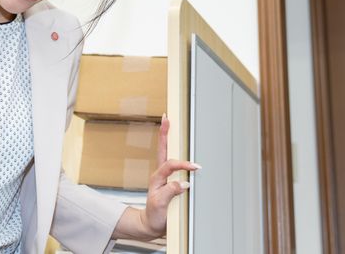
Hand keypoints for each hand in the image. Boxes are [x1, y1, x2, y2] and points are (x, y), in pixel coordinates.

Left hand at [112, 114, 199, 239]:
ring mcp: (164, 177)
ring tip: (168, 123)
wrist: (150, 225)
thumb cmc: (154, 215)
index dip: (183, 165)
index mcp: (157, 178)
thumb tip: (183, 183)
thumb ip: (170, 192)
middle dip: (165, 133)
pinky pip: (172, 163)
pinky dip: (174, 150)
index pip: (171, 165)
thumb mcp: (160, 205)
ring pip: (166, 153)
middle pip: (163, 150)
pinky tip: (176, 144)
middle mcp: (160, 174)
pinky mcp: (168, 181)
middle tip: (167, 119)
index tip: (195, 167)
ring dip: (167, 138)